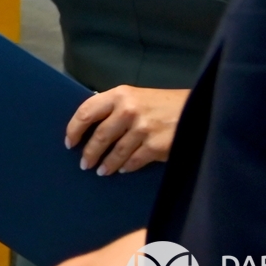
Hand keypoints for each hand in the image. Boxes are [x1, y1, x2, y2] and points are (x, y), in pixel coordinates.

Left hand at [65, 87, 187, 173]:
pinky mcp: (156, 145)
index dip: (74, 129)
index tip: (69, 142)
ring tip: (101, 171)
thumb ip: (114, 106)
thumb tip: (89, 123)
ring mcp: (143, 129)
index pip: (86, 111)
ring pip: (116, 152)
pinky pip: (134, 161)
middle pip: (100, 136)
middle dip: (89, 153)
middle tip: (84, 164)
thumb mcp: (135, 96)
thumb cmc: (160, 103)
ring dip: (106, 164)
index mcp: (120, 94)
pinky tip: (122, 169)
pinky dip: (126, 166)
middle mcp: (128, 110)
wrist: (196, 109)